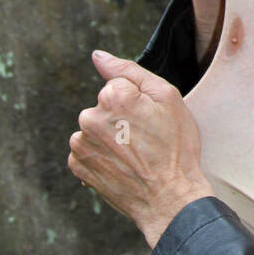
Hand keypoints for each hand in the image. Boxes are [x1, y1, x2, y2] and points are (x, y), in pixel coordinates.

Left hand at [68, 50, 214, 248]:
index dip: (139, 101)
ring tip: (135, 155)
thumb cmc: (175, 148)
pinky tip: (122, 165)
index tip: (150, 120)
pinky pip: (88, 149)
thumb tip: (98, 56)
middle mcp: (89, 117)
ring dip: (111, 136)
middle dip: (122, 118)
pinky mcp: (78, 165)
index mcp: (112, 95)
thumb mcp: (167, 98)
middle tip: (146, 140)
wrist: (170, 198)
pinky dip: (102, 155)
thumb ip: (130, 71)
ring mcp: (81, 143)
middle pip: (105, 106)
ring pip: (96, 128)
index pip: (119, 85)